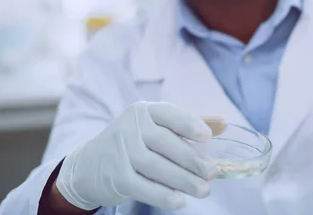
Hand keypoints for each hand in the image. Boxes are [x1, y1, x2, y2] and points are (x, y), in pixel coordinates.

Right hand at [55, 102, 224, 210]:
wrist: (89, 165)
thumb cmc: (135, 141)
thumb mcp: (157, 126)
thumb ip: (190, 123)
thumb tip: (223, 124)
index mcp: (145, 111)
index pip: (169, 114)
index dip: (189, 124)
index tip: (207, 137)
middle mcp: (131, 128)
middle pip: (167, 144)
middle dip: (193, 160)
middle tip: (213, 173)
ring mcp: (122, 152)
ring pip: (158, 168)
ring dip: (184, 181)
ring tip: (204, 190)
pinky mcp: (117, 177)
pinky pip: (144, 188)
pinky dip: (163, 196)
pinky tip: (180, 201)